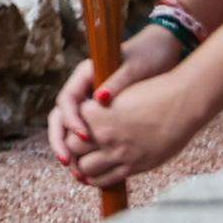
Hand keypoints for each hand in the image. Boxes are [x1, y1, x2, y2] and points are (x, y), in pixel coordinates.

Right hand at [43, 28, 181, 164]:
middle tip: (67, 161)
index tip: (84, 136)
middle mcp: (84, 90)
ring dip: (70, 149)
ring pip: (71, 128)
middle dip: (60, 139)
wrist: (161, 52)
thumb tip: (100, 98)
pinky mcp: (104, 114)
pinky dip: (88, 150)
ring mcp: (91, 102)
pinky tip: (95, 167)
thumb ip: (116, 83)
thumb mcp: (133, 68)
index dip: (71, 119)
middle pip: (61, 116)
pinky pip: (90, 133)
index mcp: (85, 75)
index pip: (67, 100)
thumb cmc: (147, 57)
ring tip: (76, 170)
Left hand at [69, 61, 218, 188]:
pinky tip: (97, 176)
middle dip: (71, 152)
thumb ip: (98, 112)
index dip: (67, 133)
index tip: (70, 135)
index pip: (67, 129)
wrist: (181, 102)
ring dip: (82, 168)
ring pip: (86, 168)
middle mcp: (104, 133)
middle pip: (72, 149)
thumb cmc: (150, 93)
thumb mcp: (117, 97)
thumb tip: (83, 122)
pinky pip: (107, 180)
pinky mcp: (134, 166)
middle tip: (73, 154)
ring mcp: (119, 152)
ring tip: (83, 166)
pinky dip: (97, 180)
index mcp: (95, 113)